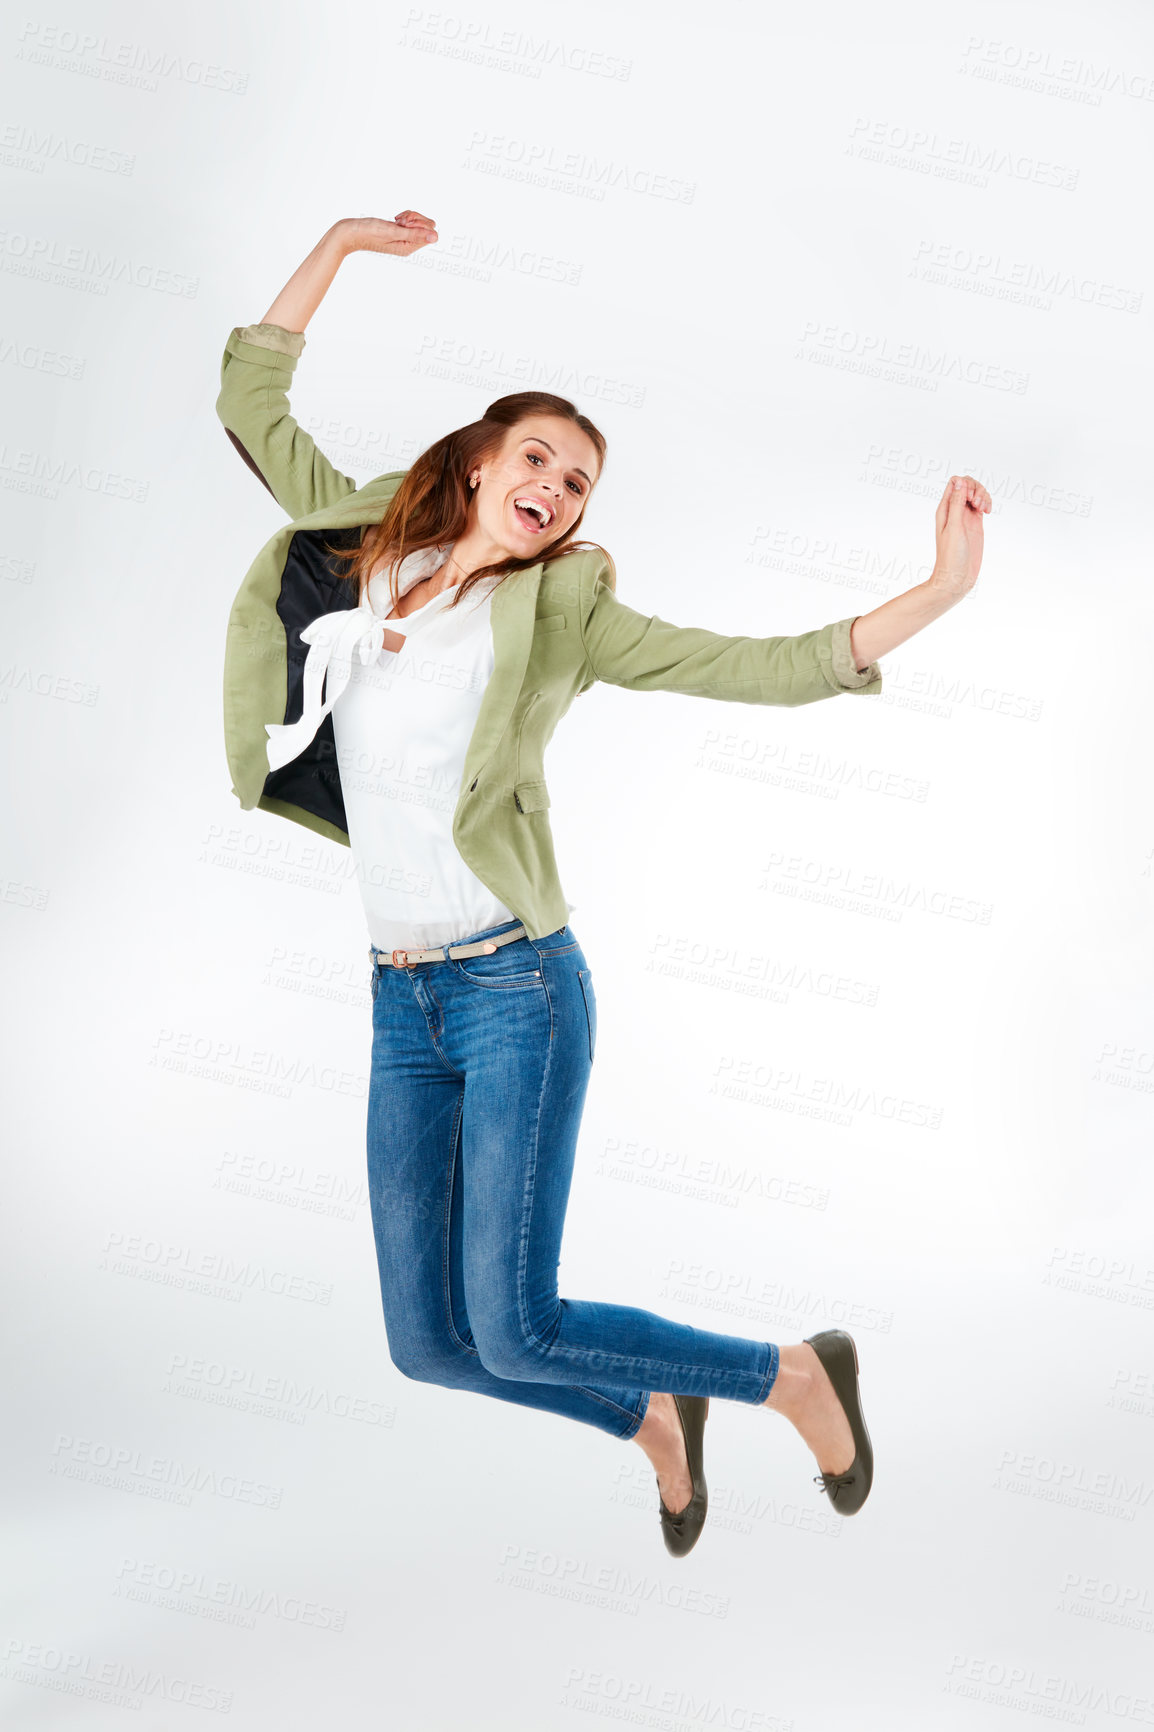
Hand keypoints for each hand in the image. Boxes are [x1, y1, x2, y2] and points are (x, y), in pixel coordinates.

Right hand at [334, 211, 438, 257]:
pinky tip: (395, 219)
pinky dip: (404, 217)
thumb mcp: (393, 232)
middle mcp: (408, 245)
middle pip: (427, 226)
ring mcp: (404, 239)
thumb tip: (435, 237)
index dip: (420, 222)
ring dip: (408, 216)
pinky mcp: (399, 232)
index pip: (430, 232)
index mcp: (409, 248)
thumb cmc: (368, 232)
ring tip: (395, 220)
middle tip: (399, 220)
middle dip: (415, 218)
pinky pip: (410, 222)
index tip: (404, 223)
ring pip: (419, 222)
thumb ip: (414, 234)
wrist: (349, 233)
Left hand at [929, 473, 989, 600]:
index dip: (966, 484)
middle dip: (977, 489)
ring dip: (984, 496)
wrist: (957, 577)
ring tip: (985, 509)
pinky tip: (988, 511)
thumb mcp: (954, 527)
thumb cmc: (951, 556)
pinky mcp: (975, 524)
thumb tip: (960, 482)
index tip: (970, 499)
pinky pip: (982, 505)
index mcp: (945, 509)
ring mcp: (966, 517)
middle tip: (978, 505)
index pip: (955, 483)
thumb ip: (957, 504)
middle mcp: (955, 511)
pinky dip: (987, 503)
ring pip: (976, 494)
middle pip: (968, 485)